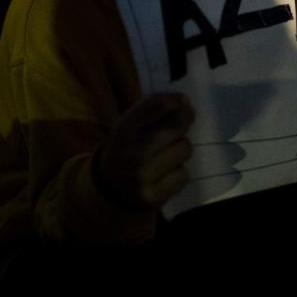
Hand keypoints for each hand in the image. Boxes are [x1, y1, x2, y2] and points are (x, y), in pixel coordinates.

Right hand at [95, 92, 194, 210]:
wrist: (110, 186)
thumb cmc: (128, 147)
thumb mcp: (131, 125)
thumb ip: (154, 110)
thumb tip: (186, 103)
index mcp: (124, 130)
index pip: (157, 105)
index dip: (175, 100)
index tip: (184, 101)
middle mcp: (132, 152)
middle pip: (176, 127)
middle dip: (183, 124)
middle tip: (180, 126)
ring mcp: (142, 177)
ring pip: (184, 150)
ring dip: (180, 150)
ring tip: (167, 155)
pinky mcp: (153, 196)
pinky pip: (183, 175)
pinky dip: (178, 173)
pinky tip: (165, 174)